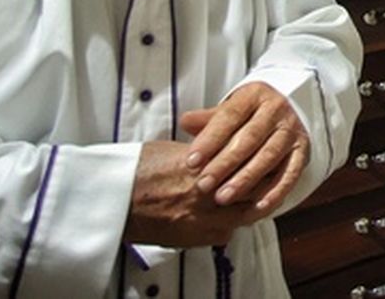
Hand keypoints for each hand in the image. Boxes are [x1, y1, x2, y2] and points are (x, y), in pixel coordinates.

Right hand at [125, 141, 260, 247]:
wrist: (113, 199)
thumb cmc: (138, 169)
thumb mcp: (175, 148)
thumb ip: (204, 150)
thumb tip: (219, 147)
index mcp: (206, 164)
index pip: (249, 162)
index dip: (263, 159)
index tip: (269, 154)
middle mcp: (208, 193)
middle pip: (253, 190)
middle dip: (264, 184)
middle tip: (271, 177)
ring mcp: (202, 218)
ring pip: (244, 215)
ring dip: (252, 207)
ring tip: (257, 198)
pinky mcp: (193, 237)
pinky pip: (224, 233)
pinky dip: (230, 225)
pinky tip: (230, 218)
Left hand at [180, 82, 309, 212]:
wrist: (291, 106)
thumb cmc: (252, 112)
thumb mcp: (232, 108)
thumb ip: (209, 119)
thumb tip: (185, 122)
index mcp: (255, 95)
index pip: (229, 117)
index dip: (209, 140)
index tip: (191, 162)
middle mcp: (277, 111)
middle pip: (249, 138)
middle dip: (224, 163)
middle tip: (204, 184)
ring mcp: (291, 132)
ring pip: (268, 157)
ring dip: (245, 180)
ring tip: (223, 197)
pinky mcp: (302, 151)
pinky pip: (290, 174)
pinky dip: (276, 192)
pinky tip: (258, 207)